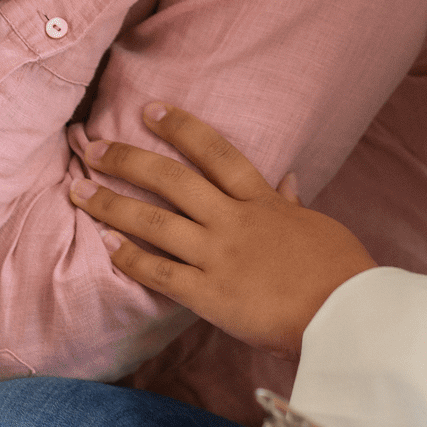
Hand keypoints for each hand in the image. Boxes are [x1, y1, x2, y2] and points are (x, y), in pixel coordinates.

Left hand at [68, 103, 376, 358]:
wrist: (347, 316)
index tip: (150, 110)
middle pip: (171, 180)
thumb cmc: (340, 272)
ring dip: (113, 205)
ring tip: (79, 191)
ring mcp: (218, 256)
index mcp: (262, 200)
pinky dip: (130, 259)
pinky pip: (160, 273)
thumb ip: (291, 204)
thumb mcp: (316, 226)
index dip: (180, 127)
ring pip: (155, 222)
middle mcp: (233, 220)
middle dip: (127, 160)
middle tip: (93, 147)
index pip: (215, 152)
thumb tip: (287, 178)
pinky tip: (106, 247)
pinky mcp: (210, 295)